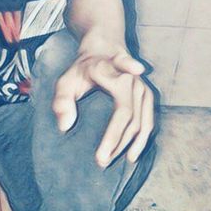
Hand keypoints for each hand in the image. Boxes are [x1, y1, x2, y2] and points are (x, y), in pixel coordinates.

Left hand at [52, 48, 154, 166]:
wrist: (104, 49)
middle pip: (129, 115)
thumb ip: (61, 101)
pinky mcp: (147, 96)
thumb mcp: (66, 79)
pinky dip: (141, 140)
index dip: (128, 77)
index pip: (117, 85)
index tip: (138, 70)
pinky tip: (132, 154)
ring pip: (142, 121)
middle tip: (101, 161)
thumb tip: (65, 126)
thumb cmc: (82, 68)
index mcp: (111, 70)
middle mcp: (132, 79)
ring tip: (115, 161)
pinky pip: (149, 121)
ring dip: (130, 144)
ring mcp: (143, 88)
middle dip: (116, 140)